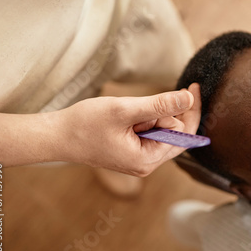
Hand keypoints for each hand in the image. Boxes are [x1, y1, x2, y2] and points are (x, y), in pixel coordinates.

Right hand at [58, 84, 201, 176]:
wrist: (57, 136)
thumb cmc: (85, 123)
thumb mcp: (125, 109)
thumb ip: (160, 105)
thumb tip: (189, 98)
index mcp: (148, 159)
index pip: (184, 134)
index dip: (191, 109)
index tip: (193, 86)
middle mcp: (148, 164)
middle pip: (177, 135)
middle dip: (167, 113)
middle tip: (146, 102)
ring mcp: (141, 160)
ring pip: (164, 132)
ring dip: (154, 116)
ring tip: (129, 113)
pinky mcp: (134, 153)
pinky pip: (153, 134)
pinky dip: (149, 120)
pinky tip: (133, 115)